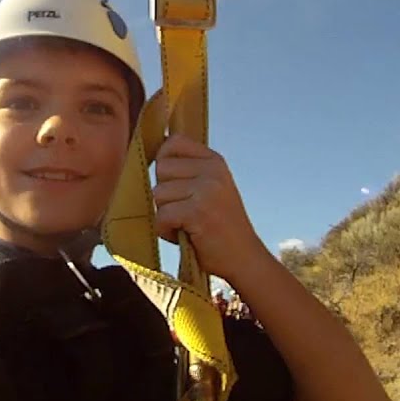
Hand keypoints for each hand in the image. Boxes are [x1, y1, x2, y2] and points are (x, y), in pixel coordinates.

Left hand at [151, 134, 267, 282]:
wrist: (244, 258)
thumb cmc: (219, 226)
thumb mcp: (211, 188)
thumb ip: (188, 170)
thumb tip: (155, 154)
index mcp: (215, 161)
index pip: (174, 142)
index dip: (164, 161)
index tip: (174, 184)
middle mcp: (213, 170)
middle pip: (161, 169)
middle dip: (165, 194)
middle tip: (185, 211)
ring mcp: (207, 189)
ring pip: (158, 194)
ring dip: (165, 214)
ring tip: (187, 225)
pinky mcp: (198, 211)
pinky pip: (161, 216)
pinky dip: (166, 231)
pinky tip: (185, 236)